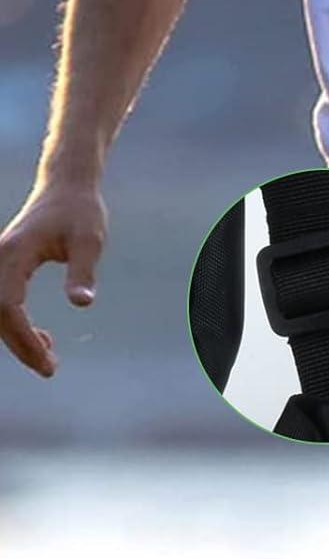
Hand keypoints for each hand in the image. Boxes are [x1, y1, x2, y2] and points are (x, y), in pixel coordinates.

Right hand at [0, 178, 107, 376]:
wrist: (67, 188)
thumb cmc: (81, 213)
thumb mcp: (90, 242)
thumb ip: (83, 272)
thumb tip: (81, 303)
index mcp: (14, 253)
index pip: (8, 304)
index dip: (24, 337)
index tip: (49, 361)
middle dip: (19, 345)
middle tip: (51, 370)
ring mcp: (0, 261)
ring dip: (17, 338)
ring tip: (50, 360)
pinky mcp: (7, 265)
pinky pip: (2, 301)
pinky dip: (17, 325)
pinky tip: (45, 339)